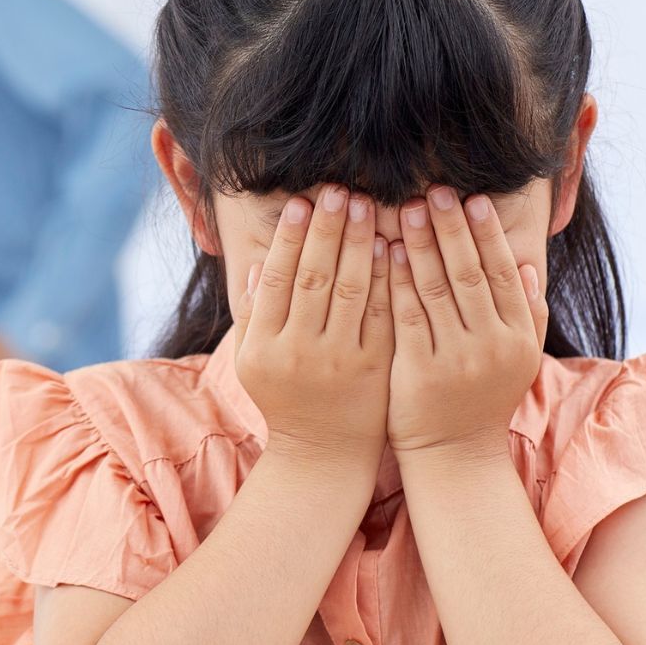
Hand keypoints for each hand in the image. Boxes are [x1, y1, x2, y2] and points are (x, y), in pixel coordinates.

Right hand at [231, 186, 391, 456]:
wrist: (324, 454)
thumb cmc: (286, 400)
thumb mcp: (254, 362)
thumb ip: (254, 315)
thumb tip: (257, 264)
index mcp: (265, 348)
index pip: (276, 280)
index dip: (288, 238)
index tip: (300, 202)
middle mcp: (300, 352)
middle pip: (314, 278)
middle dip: (326, 230)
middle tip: (337, 190)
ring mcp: (341, 360)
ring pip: (351, 290)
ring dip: (359, 243)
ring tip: (365, 206)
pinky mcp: (377, 367)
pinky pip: (384, 313)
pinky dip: (388, 277)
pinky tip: (391, 245)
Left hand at [386, 187, 547, 460]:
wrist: (455, 456)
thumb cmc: (482, 400)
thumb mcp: (517, 360)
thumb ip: (526, 315)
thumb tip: (525, 267)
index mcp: (518, 338)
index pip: (502, 273)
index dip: (487, 234)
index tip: (472, 198)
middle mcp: (491, 347)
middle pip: (469, 274)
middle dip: (450, 228)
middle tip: (433, 191)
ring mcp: (455, 360)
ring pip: (436, 290)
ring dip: (420, 245)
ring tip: (407, 209)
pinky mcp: (418, 372)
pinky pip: (406, 316)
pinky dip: (396, 281)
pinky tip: (385, 252)